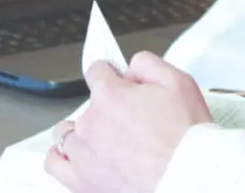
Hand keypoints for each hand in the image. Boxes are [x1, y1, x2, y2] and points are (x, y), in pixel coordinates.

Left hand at [44, 52, 211, 192]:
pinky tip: (75, 154)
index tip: (118, 82)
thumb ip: (147, 64)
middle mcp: (91, 122)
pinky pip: (54, 162)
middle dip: (106, 107)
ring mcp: (83, 153)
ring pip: (67, 132)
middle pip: (86, 104)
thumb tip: (130, 66)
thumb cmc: (186, 138)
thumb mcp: (179, 81)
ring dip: (82, 131)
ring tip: (105, 139)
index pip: (96, 71)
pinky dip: (61, 155)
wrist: (189, 177)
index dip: (111, 74)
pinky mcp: (81, 180)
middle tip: (130, 120)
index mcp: (110, 95)